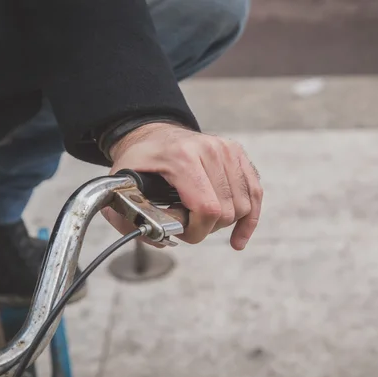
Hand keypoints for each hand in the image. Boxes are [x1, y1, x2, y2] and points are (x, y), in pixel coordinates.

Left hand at [102, 122, 262, 249]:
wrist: (155, 135)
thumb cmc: (141, 162)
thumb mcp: (122, 186)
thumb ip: (129, 218)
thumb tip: (158, 239)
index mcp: (182, 157)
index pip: (207, 208)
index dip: (197, 231)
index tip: (181, 233)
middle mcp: (209, 150)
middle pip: (227, 210)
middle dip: (207, 228)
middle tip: (187, 224)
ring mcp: (227, 150)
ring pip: (243, 205)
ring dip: (225, 223)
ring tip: (203, 220)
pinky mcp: (238, 155)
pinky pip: (255, 193)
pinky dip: (250, 218)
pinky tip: (239, 236)